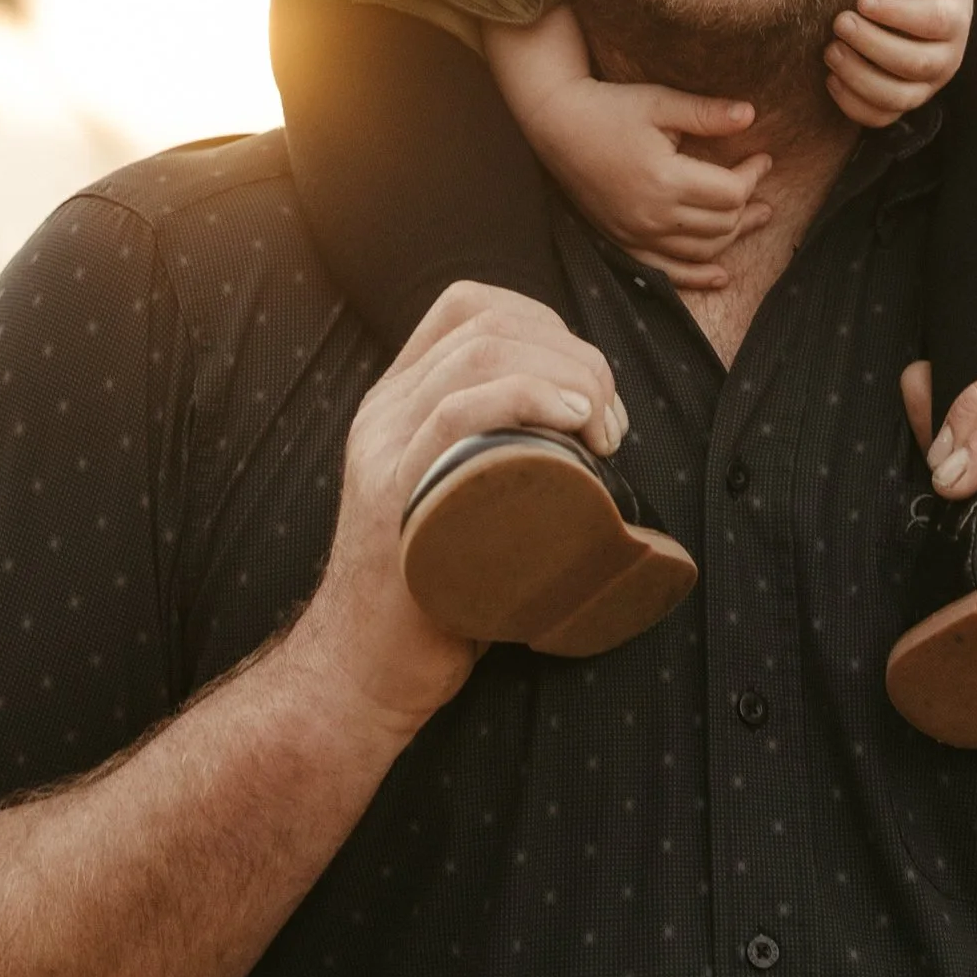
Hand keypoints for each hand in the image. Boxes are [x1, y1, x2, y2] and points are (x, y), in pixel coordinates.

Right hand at [291, 283, 629, 741]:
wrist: (364, 670)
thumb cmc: (435, 592)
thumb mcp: (461, 495)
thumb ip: (495, 456)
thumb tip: (581, 431)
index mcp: (398, 401)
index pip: (468, 306)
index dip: (545, 322)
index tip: (591, 384)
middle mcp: (384, 412)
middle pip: (488, 326)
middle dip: (574, 355)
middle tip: (613, 423)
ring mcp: (385, 449)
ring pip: (481, 355)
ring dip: (567, 374)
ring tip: (605, 431)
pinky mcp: (395, 496)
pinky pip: (458, 411)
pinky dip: (529, 396)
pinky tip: (575, 419)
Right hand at [519, 73, 774, 287]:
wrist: (557, 125)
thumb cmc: (609, 108)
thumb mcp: (659, 102)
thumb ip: (706, 113)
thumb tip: (751, 115)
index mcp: (665, 179)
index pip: (730, 192)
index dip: (753, 176)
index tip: (763, 157)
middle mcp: (652, 214)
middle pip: (721, 224)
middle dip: (749, 204)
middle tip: (761, 184)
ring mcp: (636, 233)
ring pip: (701, 249)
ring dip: (733, 236)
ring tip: (756, 217)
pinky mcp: (623, 240)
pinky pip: (667, 271)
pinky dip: (696, 276)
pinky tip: (720, 276)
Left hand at [826, 0, 976, 127]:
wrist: (935, 12)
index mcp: (955, 21)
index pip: (933, 22)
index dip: (898, 13)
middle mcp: (945, 61)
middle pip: (914, 64)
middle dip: (872, 45)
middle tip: (839, 22)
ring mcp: (925, 88)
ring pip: (897, 98)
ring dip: (859, 77)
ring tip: (830, 51)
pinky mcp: (902, 104)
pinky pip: (881, 118)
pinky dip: (853, 105)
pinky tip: (830, 78)